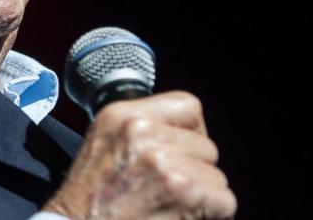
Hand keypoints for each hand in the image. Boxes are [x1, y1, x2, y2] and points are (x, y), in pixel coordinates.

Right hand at [42, 91, 235, 218]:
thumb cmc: (88, 200)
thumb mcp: (103, 144)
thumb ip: (141, 131)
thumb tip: (185, 134)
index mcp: (121, 115)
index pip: (187, 105)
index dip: (191, 132)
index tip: (182, 152)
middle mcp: (141, 131)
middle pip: (206, 146)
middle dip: (195, 171)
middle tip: (166, 191)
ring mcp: (163, 160)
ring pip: (216, 176)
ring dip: (201, 197)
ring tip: (168, 207)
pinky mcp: (183, 190)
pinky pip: (224, 200)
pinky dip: (210, 216)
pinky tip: (177, 218)